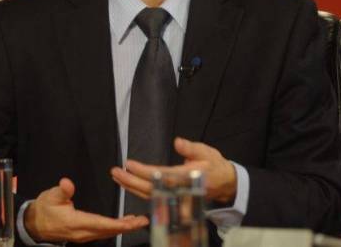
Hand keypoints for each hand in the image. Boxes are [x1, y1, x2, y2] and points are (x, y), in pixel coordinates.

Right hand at [24, 178, 147, 242]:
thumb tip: (67, 183)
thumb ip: (62, 191)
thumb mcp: (51, 196)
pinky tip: (124, 222)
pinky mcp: (84, 234)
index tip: (131, 222)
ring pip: (107, 232)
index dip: (116, 224)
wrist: (35, 224)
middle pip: (108, 230)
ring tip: (138, 221)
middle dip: (127, 226)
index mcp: (76, 222)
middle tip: (143, 220)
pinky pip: (103, 232)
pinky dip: (115, 227)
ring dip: (123, 227)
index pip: (100, 224)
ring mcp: (84, 235)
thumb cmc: (44, 209)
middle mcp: (82, 232)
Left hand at [111, 137, 236, 204]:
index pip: (159, 175)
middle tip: (115, 172)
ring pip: (149, 195)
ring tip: (117, 177)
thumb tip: (178, 142)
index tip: (129, 164)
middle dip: (131, 181)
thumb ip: (191, 148)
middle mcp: (177, 189)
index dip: (142, 171)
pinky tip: (129, 185)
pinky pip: (153, 197)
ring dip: (131, 187)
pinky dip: (139, 191)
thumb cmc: (214, 165)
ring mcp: (174, 196)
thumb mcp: (206, 151)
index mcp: (184, 177)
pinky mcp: (172, 198)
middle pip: (149, 188)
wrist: (224, 183)